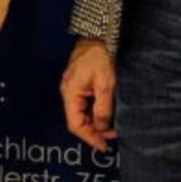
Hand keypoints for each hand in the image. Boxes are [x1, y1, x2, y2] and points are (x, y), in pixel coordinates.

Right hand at [59, 37, 118, 151]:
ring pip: (81, 113)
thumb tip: (102, 128)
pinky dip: (95, 112)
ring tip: (112, 127)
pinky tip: (106, 114)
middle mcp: (68, 92)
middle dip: (94, 131)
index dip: (89, 137)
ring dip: (96, 122)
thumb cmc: (100, 56)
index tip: (103, 146)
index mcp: (70, 93)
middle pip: (78, 120)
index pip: (75, 124)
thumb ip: (103, 108)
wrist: (98, 35)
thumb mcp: (105, 84)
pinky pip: (84, 104)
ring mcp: (72, 88)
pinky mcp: (79, 84)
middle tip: (112, 137)